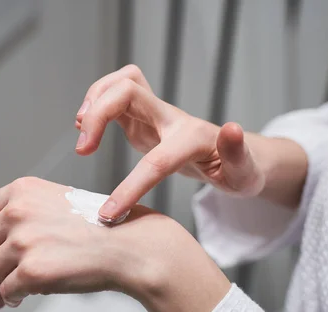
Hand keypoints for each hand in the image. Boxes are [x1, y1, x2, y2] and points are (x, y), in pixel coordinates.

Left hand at [0, 177, 230, 311]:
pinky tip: (17, 300)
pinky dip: (8, 299)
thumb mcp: (57, 202)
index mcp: (22, 191)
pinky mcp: (33, 270)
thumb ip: (22, 213)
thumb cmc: (100, 226)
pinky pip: (5, 291)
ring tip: (3, 297)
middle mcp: (18, 212)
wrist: (129, 245)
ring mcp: (24, 240)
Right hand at [74, 64, 266, 220]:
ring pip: (122, 82)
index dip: (131, 185)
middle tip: (83, 150)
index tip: (109, 212)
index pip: (157, 160)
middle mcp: (171, 118)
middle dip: (100, 114)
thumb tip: (232, 129)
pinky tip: (88, 126)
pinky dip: (96, 103)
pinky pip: (115, 95)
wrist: (233, 158)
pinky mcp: (143, 117)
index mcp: (194, 138)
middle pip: (130, 90)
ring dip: (95, 100)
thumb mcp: (245, 175)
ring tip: (81, 130)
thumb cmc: (239, 172)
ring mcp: (156, 114)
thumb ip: (238, 155)